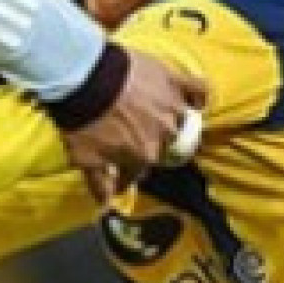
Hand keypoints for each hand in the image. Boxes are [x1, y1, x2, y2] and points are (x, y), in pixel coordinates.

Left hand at [60, 48, 208, 201]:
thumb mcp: (85, 159)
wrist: (85, 79)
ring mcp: (174, 107)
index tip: (117, 171)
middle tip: (131, 134)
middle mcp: (165, 134)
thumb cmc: (84, 121)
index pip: (139, 171)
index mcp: (145, 155)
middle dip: (147, 143)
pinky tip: (195, 100)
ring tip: (153, 113)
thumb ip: (99, 183)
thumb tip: (106, 203)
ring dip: (169, 120)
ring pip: (180, 119)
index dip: (126, 172)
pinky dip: (199, 96)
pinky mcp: (175, 81)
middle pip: (162, 144)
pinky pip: (198, 89)